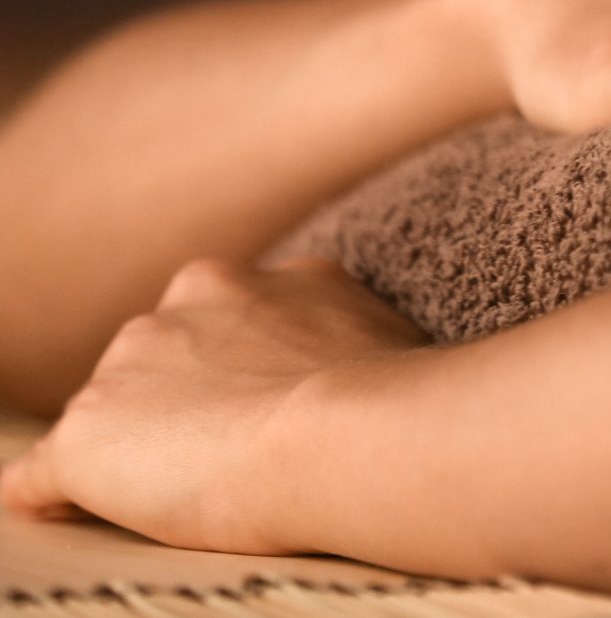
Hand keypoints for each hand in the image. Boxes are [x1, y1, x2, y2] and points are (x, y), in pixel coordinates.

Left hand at [0, 255, 423, 553]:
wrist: (349, 432)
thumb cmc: (389, 394)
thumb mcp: (372, 331)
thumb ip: (333, 333)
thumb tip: (348, 365)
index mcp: (248, 280)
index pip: (215, 323)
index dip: (235, 370)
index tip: (262, 404)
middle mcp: (183, 302)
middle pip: (156, 356)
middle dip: (182, 398)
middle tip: (234, 447)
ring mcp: (129, 366)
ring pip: (110, 410)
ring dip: (136, 443)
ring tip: (190, 488)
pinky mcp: (86, 436)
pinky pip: (43, 473)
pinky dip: (51, 493)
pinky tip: (58, 508)